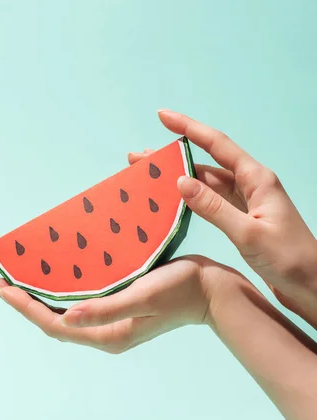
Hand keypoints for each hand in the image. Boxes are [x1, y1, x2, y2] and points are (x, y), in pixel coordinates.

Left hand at [0, 255, 222, 352]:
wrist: (213, 291)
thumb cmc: (181, 290)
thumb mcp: (143, 297)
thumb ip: (105, 310)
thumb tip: (65, 316)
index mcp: (108, 335)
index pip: (54, 325)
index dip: (24, 307)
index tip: (0, 286)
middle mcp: (105, 332)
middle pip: (54, 321)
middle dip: (25, 302)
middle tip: (1, 280)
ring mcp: (112, 322)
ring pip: (66, 313)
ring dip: (42, 297)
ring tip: (20, 277)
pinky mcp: (119, 308)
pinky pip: (82, 303)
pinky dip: (63, 290)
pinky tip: (56, 275)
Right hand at [132, 110, 316, 326]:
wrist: (309, 284)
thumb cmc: (287, 258)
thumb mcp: (248, 234)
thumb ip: (214, 208)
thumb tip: (180, 182)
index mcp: (257, 179)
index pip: (217, 145)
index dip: (188, 128)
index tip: (162, 116)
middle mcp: (251, 185)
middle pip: (207, 163)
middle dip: (173, 157)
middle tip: (140, 157)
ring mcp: (247, 203)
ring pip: (207, 184)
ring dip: (179, 179)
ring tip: (148, 177)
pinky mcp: (243, 220)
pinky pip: (212, 203)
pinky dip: (191, 200)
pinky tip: (172, 201)